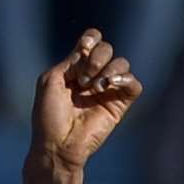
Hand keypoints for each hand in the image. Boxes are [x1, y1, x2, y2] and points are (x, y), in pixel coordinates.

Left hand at [31, 29, 142, 173]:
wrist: (58, 145)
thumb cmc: (49, 116)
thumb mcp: (51, 80)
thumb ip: (70, 61)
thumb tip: (90, 51)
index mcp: (75, 68)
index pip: (92, 41)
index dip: (91, 38)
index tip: (84, 47)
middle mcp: (93, 76)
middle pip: (107, 49)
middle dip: (96, 58)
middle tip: (83, 80)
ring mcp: (107, 90)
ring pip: (122, 64)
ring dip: (109, 69)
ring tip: (96, 87)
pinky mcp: (119, 105)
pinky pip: (134, 84)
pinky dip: (126, 80)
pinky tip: (110, 86)